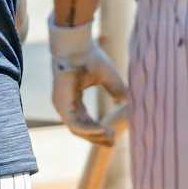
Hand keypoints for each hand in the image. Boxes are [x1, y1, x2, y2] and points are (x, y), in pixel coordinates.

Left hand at [48, 15, 127, 145]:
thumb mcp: (108, 76)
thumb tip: (126, 102)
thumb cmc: (89, 56)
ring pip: (78, 129)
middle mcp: (66, 104)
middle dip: (98, 138)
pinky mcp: (61, 104)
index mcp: (74, 97)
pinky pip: (74, 123)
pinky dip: (89, 129)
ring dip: (95, 135)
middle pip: (81, 129)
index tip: (113, 136)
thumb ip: (116, 89)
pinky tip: (102, 129)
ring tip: (111, 137)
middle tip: (113, 143)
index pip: (85, 121)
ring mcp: (61, 105)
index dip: (99, 130)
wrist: (76, 45)